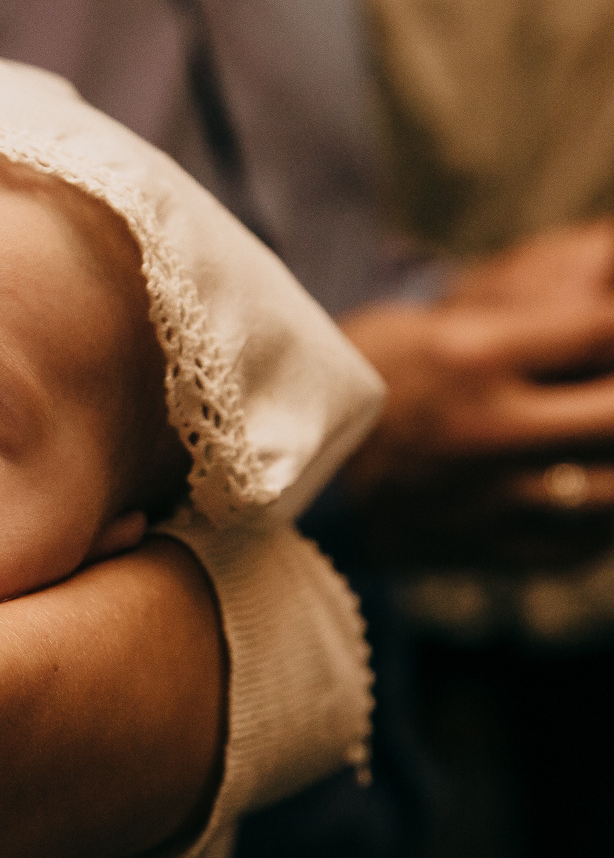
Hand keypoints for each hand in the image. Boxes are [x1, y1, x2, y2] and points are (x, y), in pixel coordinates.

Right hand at [342, 223, 613, 568]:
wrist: (277, 471)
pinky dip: (599, 518)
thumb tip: (606, 305)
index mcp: (467, 359)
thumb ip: (527, 318)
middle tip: (607, 385)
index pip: (603, 330)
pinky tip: (583, 489)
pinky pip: (584, 544)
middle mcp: (485, 431)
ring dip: (613, 461)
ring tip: (594, 443)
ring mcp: (489, 500)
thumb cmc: (361, 382)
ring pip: (613, 489)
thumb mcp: (431, 326)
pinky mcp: (490, 552)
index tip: (609, 334)